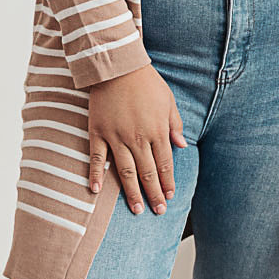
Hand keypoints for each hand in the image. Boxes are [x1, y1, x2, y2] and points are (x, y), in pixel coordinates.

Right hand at [88, 64, 186, 215]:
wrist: (118, 67)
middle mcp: (138, 138)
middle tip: (157, 211)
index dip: (167, 182)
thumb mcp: (168, 101)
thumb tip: (182, 146)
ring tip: (137, 209)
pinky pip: (96, 158)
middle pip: (148, 173)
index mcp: (157, 130)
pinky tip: (96, 192)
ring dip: (132, 192)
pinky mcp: (98, 132)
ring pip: (126, 171)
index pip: (164, 164)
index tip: (169, 196)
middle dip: (154, 194)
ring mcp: (116, 137)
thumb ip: (175, 124)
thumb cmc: (146, 82)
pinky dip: (96, 175)